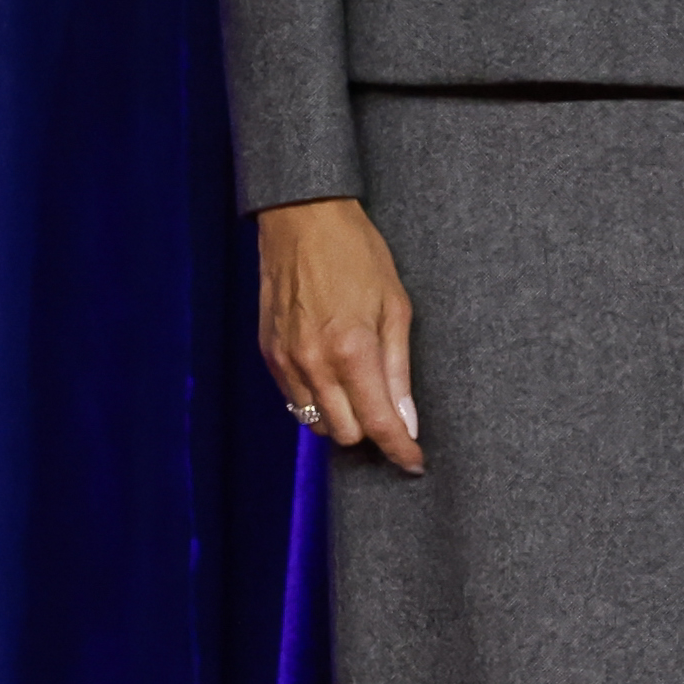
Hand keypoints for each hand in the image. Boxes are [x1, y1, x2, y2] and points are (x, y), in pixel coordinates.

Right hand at [258, 197, 425, 472]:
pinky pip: (294, 401)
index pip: (378, 423)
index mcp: (353, 350)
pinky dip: (317, 401)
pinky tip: (333, 378)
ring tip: (362, 393)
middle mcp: (315, 364)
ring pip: (316, 423)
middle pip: (345, 434)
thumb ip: (399, 368)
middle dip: (372, 432)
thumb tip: (406, 420)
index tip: (414, 462)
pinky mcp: (269, 355)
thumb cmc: (358, 255)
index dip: (399, 450)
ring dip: (343, 419)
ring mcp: (287, 362)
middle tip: (391, 415)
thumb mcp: (396, 305)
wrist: (303, 221)